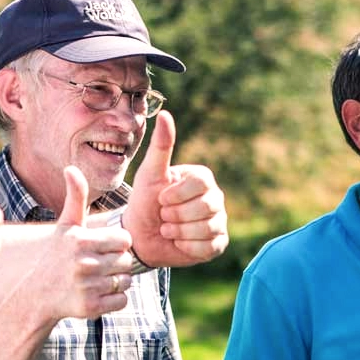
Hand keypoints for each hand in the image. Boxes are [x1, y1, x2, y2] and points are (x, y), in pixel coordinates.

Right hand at [30, 167, 134, 322]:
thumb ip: (76, 197)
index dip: (116, 243)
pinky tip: (96, 294)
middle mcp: (85, 263)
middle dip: (117, 263)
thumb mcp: (66, 225)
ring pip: (126, 282)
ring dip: (116, 282)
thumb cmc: (57, 254)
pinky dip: (114, 300)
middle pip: (127, 261)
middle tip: (98, 265)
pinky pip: (122, 301)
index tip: (102, 247)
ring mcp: (87, 287)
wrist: (37, 293)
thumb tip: (71, 168)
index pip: (124, 240)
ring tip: (96, 279)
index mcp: (82, 241)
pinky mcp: (90, 308)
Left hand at [122, 111, 229, 267]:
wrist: (140, 235)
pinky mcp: (218, 244)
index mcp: (203, 178)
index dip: (176, 195)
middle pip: (205, 207)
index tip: (161, 198)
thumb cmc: (145, 201)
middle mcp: (216, 198)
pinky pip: (207, 247)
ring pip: (206, 228)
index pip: (200, 184)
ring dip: (179, 231)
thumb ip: (161, 146)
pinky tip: (177, 242)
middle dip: (175, 215)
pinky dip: (187, 246)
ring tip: (168, 228)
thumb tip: (166, 113)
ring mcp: (219, 221)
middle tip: (164, 215)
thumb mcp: (149, 173)